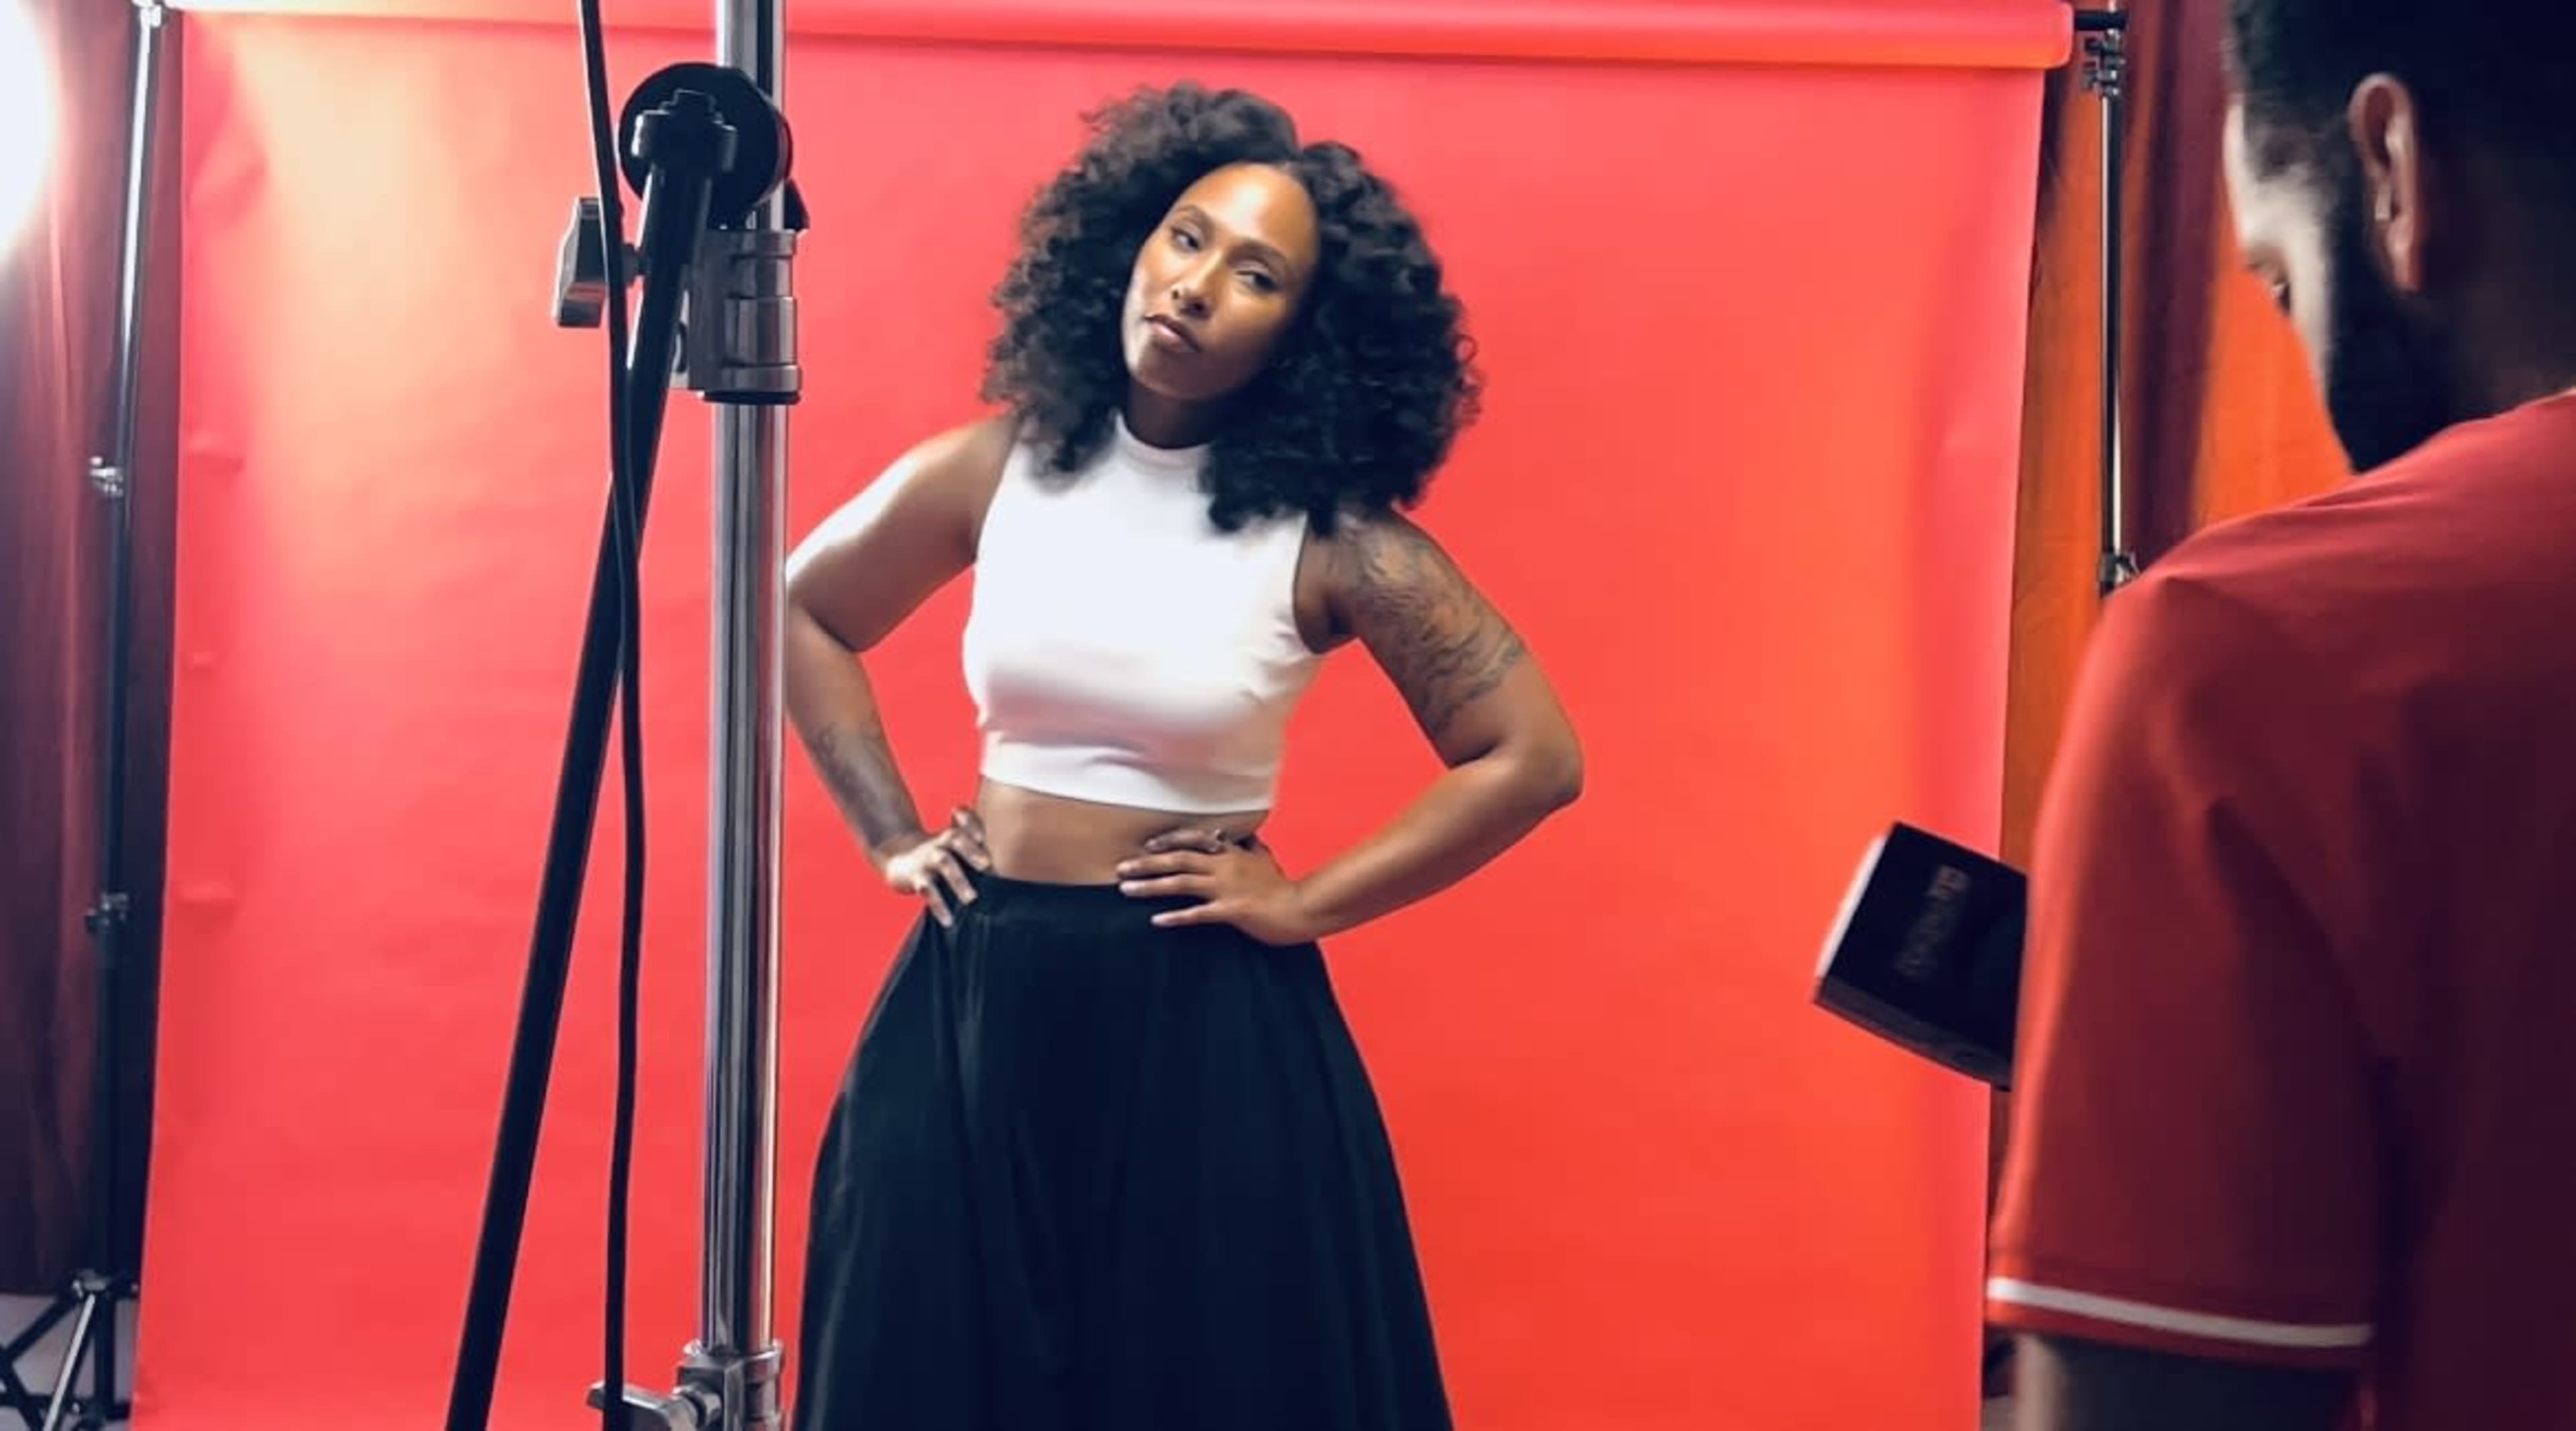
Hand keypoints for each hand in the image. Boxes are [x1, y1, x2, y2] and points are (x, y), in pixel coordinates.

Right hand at [875, 806, 991, 926]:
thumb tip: (1013, 859)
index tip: (983, 836)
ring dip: (958, 880)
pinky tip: (949, 920)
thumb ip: (977, 843)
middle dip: (970, 849)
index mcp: (953, 833)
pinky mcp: (915, 877)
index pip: (964, 821)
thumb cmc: (938, 851)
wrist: (898, 856)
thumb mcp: (952, 842)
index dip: (973, 824)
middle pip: (955, 838)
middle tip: (986, 865)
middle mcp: (940, 843)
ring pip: (943, 863)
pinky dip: (938, 905)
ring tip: (971, 899)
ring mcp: (927, 859)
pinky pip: (927, 890)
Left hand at [1116, 827, 1319, 945]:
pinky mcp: (1231, 911)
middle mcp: (1224, 866)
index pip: (1194, 839)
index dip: (1168, 840)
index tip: (1148, 845)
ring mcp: (1226, 888)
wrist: (1303, 908)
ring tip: (1126, 889)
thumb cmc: (1283, 887)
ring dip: (1151, 886)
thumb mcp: (1266, 860)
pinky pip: (1198, 913)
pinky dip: (1176, 916)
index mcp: (1231, 853)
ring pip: (1181, 883)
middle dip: (1147, 863)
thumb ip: (1251, 849)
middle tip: (1120, 868)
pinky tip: (1156, 920)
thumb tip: (1246, 837)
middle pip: (1178, 859)